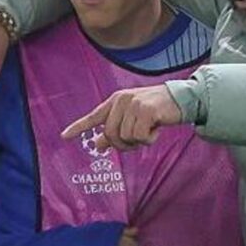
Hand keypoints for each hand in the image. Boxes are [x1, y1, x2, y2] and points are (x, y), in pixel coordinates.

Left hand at [61, 85, 182, 151]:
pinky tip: (157, 129)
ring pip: (126, 137)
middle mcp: (122, 100)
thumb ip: (116, 130)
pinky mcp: (146, 111)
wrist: (181, 99)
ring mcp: (134, 104)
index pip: (94, 116)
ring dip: (139, 141)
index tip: (64, 136)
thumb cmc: (157, 110)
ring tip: (149, 131)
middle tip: (138, 141)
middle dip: (123, 144)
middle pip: (111, 134)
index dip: (78, 127)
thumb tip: (98, 145)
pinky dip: (149, 138)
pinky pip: (140, 136)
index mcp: (116, 101)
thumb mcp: (134, 119)